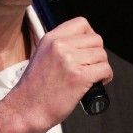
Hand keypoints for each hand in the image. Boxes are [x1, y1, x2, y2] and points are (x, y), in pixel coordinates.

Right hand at [0, 16, 111, 132]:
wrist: (26, 109)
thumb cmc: (34, 89)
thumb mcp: (41, 56)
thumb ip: (58, 46)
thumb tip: (81, 44)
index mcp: (51, 39)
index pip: (81, 23)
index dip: (90, 36)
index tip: (88, 49)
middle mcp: (60, 46)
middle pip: (96, 40)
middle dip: (98, 54)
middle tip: (91, 66)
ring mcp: (70, 61)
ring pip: (102, 55)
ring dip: (102, 66)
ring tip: (94, 76)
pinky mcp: (79, 77)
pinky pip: (105, 69)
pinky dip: (106, 77)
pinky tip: (99, 83)